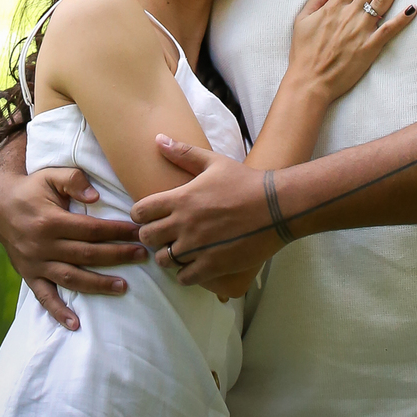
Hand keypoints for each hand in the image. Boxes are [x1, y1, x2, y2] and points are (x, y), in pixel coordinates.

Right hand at [0, 140, 147, 329]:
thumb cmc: (32, 188)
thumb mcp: (51, 175)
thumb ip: (74, 180)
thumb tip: (96, 196)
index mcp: (51, 220)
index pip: (91, 230)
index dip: (116, 231)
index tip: (138, 232)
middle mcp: (43, 245)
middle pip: (86, 255)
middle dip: (117, 256)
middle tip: (143, 255)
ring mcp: (36, 263)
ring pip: (71, 278)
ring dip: (98, 284)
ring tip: (123, 287)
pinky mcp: (29, 275)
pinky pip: (44, 297)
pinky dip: (58, 312)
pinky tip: (75, 324)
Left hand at [133, 141, 283, 291]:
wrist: (276, 207)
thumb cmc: (244, 181)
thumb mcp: (213, 162)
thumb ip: (183, 153)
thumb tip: (158, 138)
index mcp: (181, 199)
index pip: (140, 212)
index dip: (141, 214)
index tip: (151, 215)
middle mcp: (184, 224)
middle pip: (147, 238)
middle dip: (152, 236)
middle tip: (164, 233)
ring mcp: (197, 247)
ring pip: (164, 261)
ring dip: (168, 256)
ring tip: (180, 249)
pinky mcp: (212, 266)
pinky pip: (184, 278)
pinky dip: (185, 273)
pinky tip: (194, 263)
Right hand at [285, 0, 416, 103]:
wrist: (310, 82)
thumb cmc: (304, 52)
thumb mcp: (302, 20)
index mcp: (334, 6)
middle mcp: (350, 14)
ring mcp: (362, 31)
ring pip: (383, 1)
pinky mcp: (370, 48)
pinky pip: (388, 31)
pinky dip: (401, 20)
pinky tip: (413, 8)